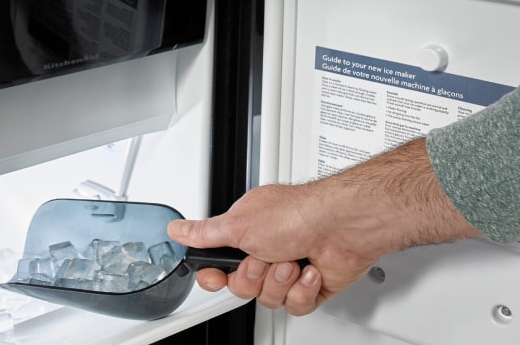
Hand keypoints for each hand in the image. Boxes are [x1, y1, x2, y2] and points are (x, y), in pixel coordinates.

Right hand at [166, 138, 479, 315]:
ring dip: (280, 281)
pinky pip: (294, 305)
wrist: (342, 226)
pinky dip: (302, 290)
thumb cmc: (297, 214)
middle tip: (264, 258)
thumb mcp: (238, 223)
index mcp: (247, 231)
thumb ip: (204, 233)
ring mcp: (290, 268)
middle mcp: (268, 249)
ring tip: (292, 260)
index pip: (220, 263)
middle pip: (242, 286)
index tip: (216, 276)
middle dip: (253, 276)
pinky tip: (309, 271)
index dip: (216, 275)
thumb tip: (177, 229)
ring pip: (268, 298)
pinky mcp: (311, 286)